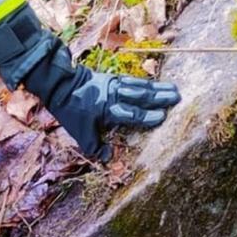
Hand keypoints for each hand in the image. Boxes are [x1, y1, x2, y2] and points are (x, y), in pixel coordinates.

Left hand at [21, 41, 180, 158]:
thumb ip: (95, 145)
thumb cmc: (69, 110)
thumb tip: (109, 158)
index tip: (163, 116)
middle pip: (140, 96)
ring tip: (174, 89)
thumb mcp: (79, 132)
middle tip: (178, 98)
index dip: (147, 116)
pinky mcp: (113, 78)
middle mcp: (114, 95)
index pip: (131, 114)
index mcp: (107, 109)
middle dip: (159, 97)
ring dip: (157, 87)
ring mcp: (114, 84)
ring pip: (139, 86)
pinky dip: (145, 81)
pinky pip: (132, 80)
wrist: (59, 83)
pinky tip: (156, 83)